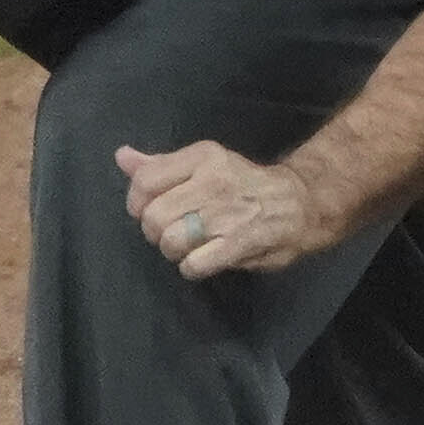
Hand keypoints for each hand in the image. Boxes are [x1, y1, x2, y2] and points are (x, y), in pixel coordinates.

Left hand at [111, 140, 329, 278]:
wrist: (301, 203)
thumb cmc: (242, 184)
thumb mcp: (203, 164)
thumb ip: (160, 165)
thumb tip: (122, 157)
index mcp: (202, 157)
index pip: (146, 180)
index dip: (136, 203)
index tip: (146, 211)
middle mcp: (214, 182)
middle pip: (154, 216)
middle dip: (155, 231)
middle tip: (170, 232)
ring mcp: (227, 214)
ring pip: (170, 241)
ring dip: (173, 251)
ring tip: (188, 246)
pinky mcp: (240, 243)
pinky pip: (193, 264)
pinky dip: (191, 267)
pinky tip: (201, 259)